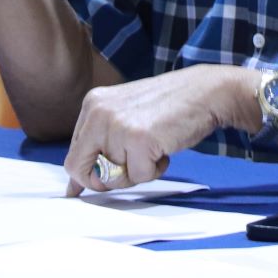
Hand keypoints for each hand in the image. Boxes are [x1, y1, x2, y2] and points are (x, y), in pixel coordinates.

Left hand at [63, 65, 251, 194]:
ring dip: (136, 173)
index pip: (72, 153)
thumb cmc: (168, 106)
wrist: (204, 91)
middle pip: (79, 169)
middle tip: (131, 167)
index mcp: (93, 104)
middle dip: (104, 180)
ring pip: (112, 178)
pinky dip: (154, 171)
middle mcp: (99, 112)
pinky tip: (163, 149)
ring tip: (152, 149)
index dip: (86, 174)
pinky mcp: (139, 139)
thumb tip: (74, 186)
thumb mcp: (125, 116)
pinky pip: (138, 177)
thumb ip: (100, 144)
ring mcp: (118, 125)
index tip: (95, 184)